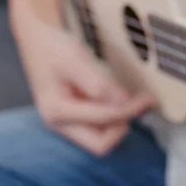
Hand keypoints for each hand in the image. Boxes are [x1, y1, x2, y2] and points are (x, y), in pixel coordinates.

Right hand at [19, 23, 153, 154]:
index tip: (147, 99)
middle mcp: (60, 124)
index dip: (128, 110)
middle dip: (121, 126)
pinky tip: (123, 101)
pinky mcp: (76, 118)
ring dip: (119, 123)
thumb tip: (122, 101)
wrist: (38, 40)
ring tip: (133, 102)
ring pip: (102, 139)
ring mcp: (68, 123)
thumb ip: (97, 84)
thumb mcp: (74, 61)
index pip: (103, 119)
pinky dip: (115, 118)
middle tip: (136, 105)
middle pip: (99, 145)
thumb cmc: (53, 48)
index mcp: (57, 112)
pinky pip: (100, 128)